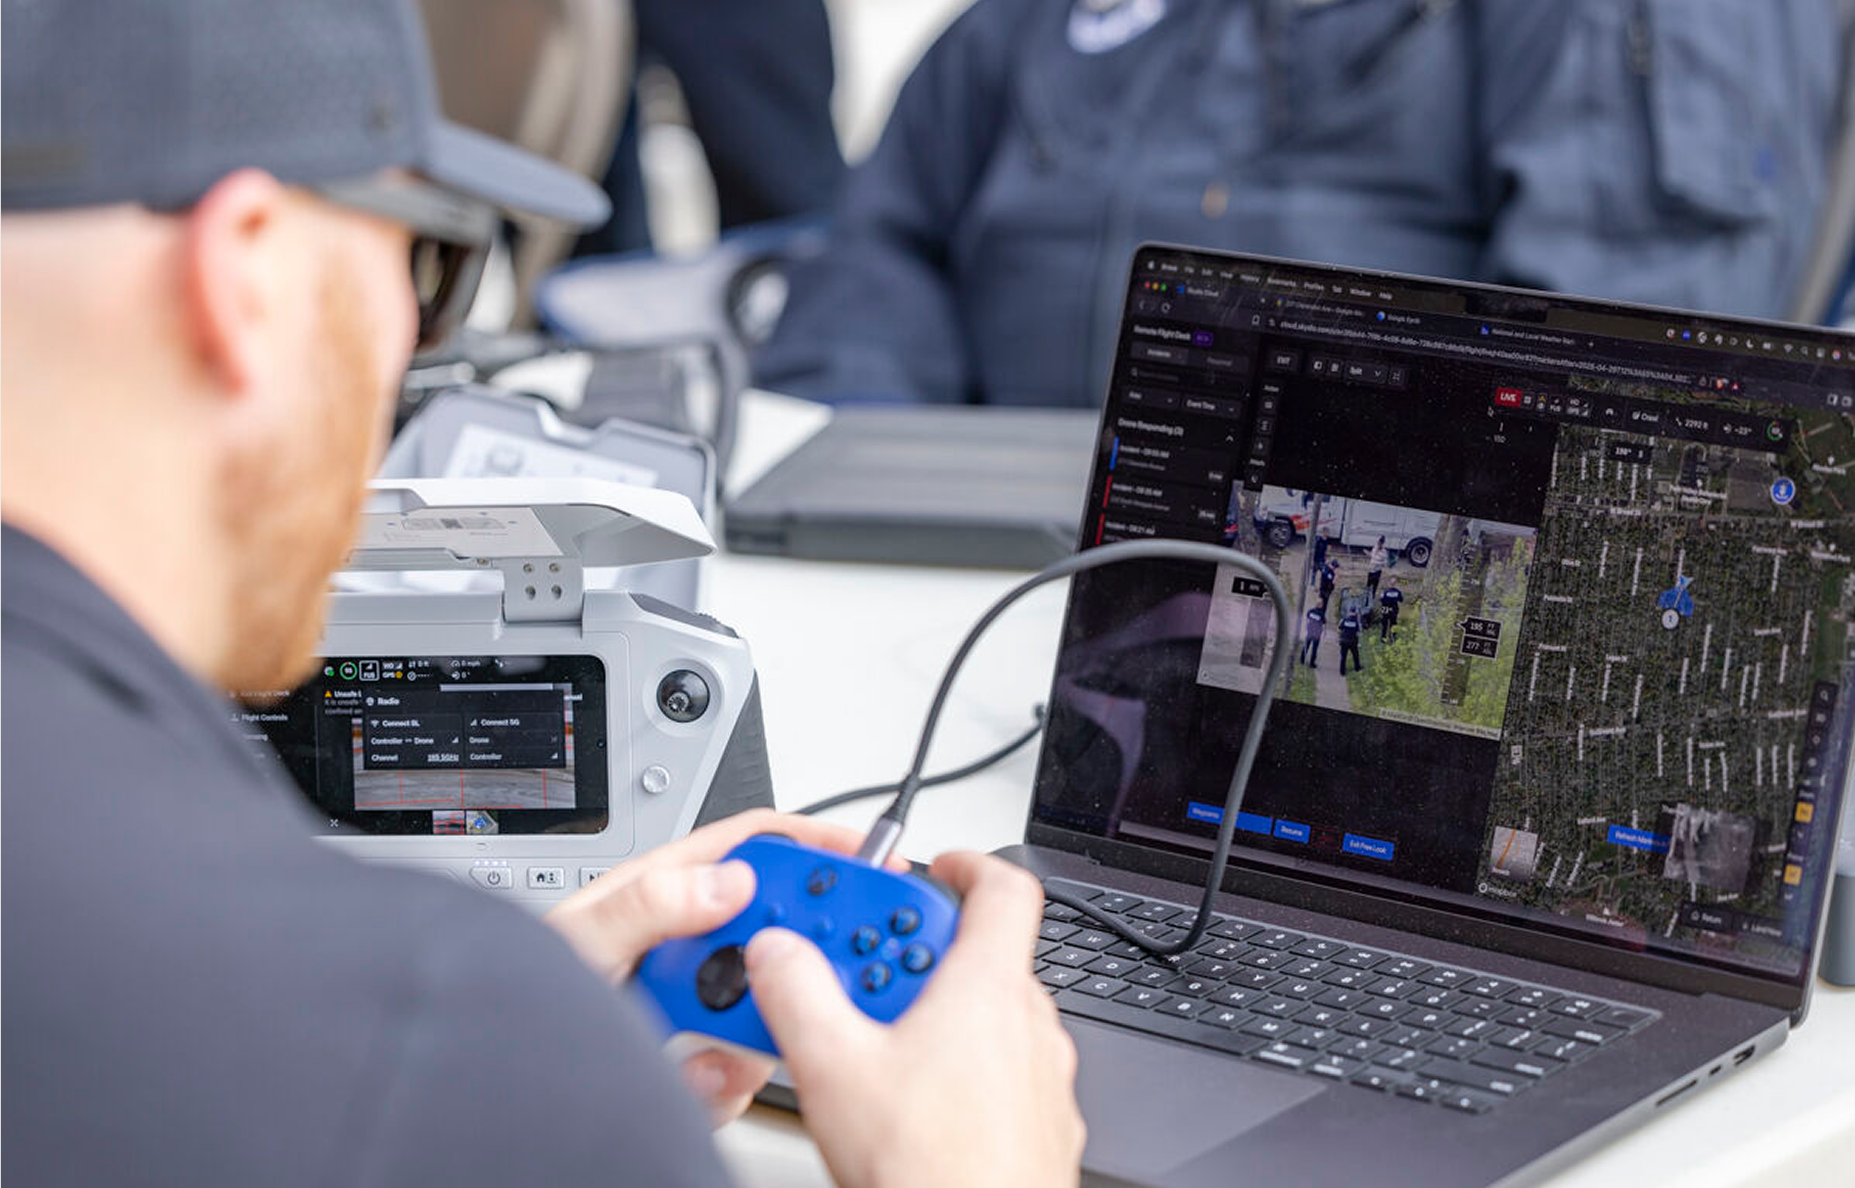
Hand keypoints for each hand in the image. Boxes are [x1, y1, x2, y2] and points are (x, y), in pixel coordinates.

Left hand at [543, 808, 905, 1125]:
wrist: (498, 1076)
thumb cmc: (523, 992)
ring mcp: (696, 1004)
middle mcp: (690, 946)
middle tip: (804, 978)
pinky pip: (740, 1071)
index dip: (815, 842)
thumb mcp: (579, 938)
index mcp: (667, 892)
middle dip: (794, 958)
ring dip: (747, 1034)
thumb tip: (729, 880)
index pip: (758, 846)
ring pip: (767, 1009)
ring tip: (699, 1049)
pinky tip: (683, 1075)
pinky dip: (721, 1082)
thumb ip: (649, 904)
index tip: (864, 858)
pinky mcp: (697, 1060)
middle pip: (778, 930)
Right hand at [746, 851, 1084, 1187]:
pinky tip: (913, 1103)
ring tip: (873, 1042)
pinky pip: (1005, 1070)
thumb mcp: (834, 1069)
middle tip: (865, 970)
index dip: (965, 862)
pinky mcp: (1043, 1128)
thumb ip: (798, 993)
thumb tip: (778, 951)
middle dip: (920, 955)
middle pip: (982, 955)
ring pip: (993, 1016)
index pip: (1004, 886)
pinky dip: (963, 1065)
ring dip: (938, 1011)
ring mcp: (1045, 1080)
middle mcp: (1033, 1026)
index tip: (929, 866)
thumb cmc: (934, 1174)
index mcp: (991, 989)